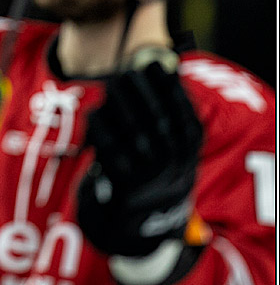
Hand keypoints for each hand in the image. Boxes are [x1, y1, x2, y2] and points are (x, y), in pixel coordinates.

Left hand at [77, 56, 202, 256]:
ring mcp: (148, 176)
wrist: (136, 220)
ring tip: (111, 84)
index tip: (155, 65)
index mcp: (188, 156)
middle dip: (142, 91)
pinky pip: (110, 147)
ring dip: (120, 103)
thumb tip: (166, 67)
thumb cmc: (150, 168)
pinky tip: (95, 111)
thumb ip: (169, 110)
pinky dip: (101, 126)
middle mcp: (172, 167)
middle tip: (126, 70)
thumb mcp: (170, 146)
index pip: (186, 117)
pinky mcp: (121, 184)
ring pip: (134, 129)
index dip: (171, 89)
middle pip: (158, 119)